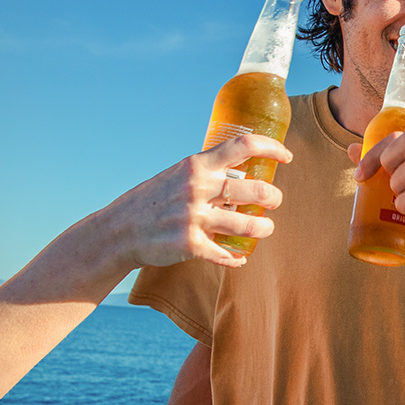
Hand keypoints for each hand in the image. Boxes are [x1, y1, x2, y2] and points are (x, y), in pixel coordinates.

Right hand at [99, 134, 291, 270]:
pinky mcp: (191, 245)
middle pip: (257, 191)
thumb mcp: (178, 175)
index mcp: (197, 165)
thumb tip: (242, 172)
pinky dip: (237, 258)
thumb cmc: (153, 201)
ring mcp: (194, 218)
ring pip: (249, 226)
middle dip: (274, 198)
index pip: (244, 146)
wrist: (118, 231)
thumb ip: (207, 173)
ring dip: (264, 229)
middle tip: (274, 202)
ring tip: (265, 229)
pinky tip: (240, 258)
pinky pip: (227, 254)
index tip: (286, 157)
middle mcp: (198, 188)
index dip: (272, 148)